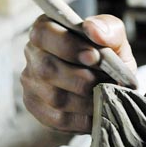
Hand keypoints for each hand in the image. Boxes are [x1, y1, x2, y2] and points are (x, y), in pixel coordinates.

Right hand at [21, 14, 136, 133]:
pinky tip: (96, 111)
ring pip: (54, 96)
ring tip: (105, 96)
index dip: (68, 46)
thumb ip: (109, 28)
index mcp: (47, 28)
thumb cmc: (108, 56)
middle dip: (82, 78)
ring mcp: (31, 82)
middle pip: (47, 69)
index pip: (43, 33)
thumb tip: (93, 30)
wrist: (110, 83)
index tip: (94, 56)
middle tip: (107, 81)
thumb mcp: (115, 38)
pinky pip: (57, 118)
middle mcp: (33, 53)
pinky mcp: (36, 107)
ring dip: (86, 99)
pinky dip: (83, 118)